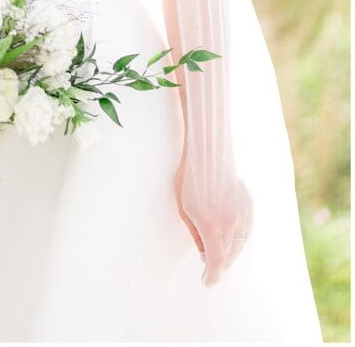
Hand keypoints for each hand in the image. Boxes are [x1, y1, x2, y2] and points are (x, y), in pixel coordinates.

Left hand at [173, 152, 252, 287]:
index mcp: (211, 227)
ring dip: (230, 253)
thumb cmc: (190, 179)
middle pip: (228, 256)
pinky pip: (246, 229)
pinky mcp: (248, 205)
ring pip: (240, 244)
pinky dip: (239, 238)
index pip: (215, 262)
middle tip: (210, 269)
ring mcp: (242, 214)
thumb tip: (205, 252)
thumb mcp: (184, 209)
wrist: (208, 153)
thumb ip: (196, 234)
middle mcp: (230, 224)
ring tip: (220, 254)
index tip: (207, 281)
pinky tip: (230, 238)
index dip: (211, 274)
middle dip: (219, 265)